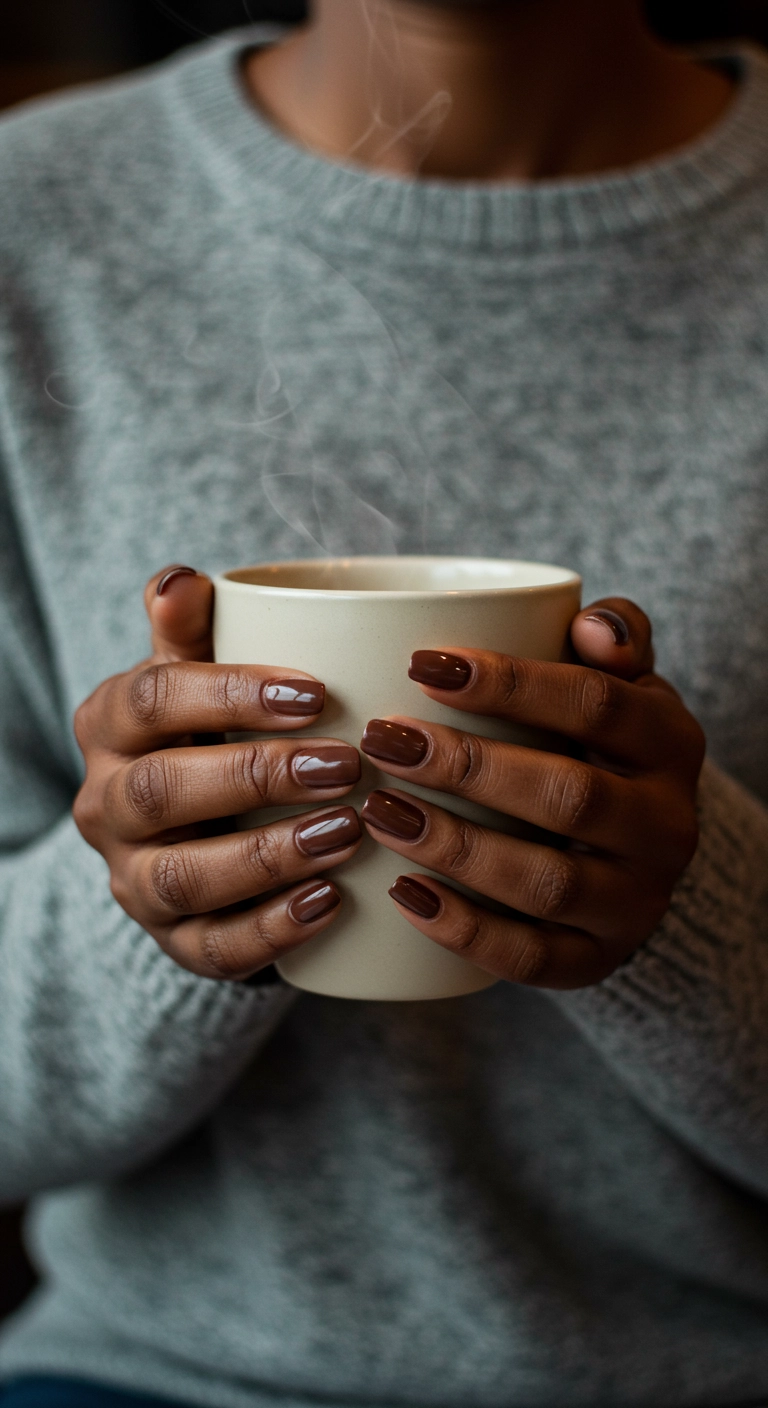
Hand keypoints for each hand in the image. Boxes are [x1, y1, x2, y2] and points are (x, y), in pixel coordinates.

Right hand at [73, 566, 361, 980]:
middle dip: (256, 776)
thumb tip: (181, 580)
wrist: (201, 829)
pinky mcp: (171, 942)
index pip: (151, 702)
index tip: (315, 692)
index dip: (229, 695)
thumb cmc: (208, 732)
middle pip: (161, 792)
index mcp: (108, 727)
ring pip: (183, 877)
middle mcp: (105, 806)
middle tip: (346, 765)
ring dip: (270, 856)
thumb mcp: (198, 676)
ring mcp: (134, 880)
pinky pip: (213, 947)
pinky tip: (334, 902)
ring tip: (349, 832)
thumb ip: (193, 631)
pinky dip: (275, 929)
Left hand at [360, 599, 704, 989]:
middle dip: (469, 768)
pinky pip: (532, 959)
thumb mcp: (619, 682)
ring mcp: (637, 902)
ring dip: (457, 848)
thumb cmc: (600, 743)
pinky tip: (402, 894)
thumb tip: (589, 625)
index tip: (422, 664)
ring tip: (380, 812)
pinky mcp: (598, 961)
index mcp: (671, 742)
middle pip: (570, 797)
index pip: (597, 705)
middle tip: (384, 741)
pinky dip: (465, 931)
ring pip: (548, 883)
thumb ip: (611, 634)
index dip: (511, 684)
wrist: (633, 850)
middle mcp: (668, 826)